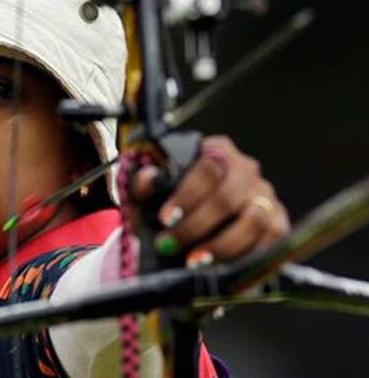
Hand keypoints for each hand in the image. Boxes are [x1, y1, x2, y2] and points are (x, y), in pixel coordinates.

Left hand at [131, 135, 289, 262]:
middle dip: (197, 226)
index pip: (207, 168)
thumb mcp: (151, 192)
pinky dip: (247, 259)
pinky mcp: (277, 222)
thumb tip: (149, 180)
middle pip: (229, 197)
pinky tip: (222, 271)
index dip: (187, 196)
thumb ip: (145, 184)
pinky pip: (271, 242)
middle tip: (170, 246)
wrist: (190, 223)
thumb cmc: (170, 202)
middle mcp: (246, 170)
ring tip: (194, 261)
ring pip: (254, 221)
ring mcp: (265, 196)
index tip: (166, 219)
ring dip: (222, 246)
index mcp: (216, 152)